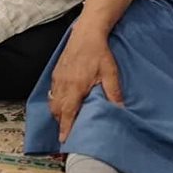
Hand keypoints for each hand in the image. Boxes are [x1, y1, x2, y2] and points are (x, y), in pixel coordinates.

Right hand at [48, 20, 123, 142]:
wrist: (87, 32)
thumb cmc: (99, 52)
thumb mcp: (110, 72)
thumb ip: (114, 92)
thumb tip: (120, 109)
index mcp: (75, 87)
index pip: (68, 113)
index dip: (65, 128)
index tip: (64, 140)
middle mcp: (64, 84)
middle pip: (57, 110)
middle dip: (60, 122)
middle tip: (66, 132)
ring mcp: (58, 78)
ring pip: (53, 101)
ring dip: (57, 112)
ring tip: (65, 119)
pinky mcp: (57, 72)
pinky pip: (52, 91)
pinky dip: (56, 100)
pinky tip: (63, 101)